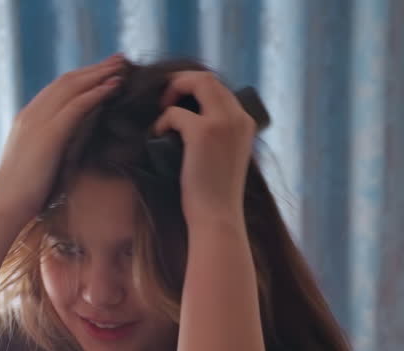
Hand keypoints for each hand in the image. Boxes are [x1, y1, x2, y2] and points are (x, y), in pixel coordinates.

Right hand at [0, 54, 126, 221]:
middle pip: (67, 81)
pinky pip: (77, 105)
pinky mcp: (48, 134)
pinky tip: (114, 86)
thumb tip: (68, 153)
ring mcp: (38, 122)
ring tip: (122, 66)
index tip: (103, 72)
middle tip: (119, 59)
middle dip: (94, 69)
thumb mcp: (37, 166)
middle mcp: (30, 115)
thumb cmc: (21, 197)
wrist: (3, 208)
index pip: (57, 90)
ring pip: (73, 87)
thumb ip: (50, 152)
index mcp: (26, 121)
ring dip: (100, 74)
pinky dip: (97, 92)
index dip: (82, 78)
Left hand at [152, 71, 255, 229]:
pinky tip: (157, 135)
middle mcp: (238, 118)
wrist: (217, 218)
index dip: (195, 87)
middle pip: (208, 79)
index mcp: (245, 123)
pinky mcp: (203, 133)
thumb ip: (217, 137)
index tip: (177, 99)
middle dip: (181, 81)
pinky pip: (176, 112)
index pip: (220, 89)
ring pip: (197, 83)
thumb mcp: (223, 158)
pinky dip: (163, 120)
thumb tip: (189, 123)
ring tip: (161, 109)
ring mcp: (222, 123)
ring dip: (174, 90)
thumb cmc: (215, 194)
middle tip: (164, 99)